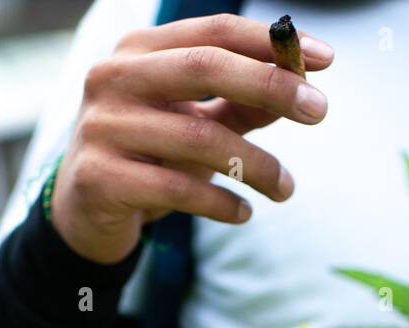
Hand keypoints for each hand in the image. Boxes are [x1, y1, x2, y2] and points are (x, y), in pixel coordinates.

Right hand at [51, 14, 332, 264]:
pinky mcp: (99, 177)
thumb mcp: (195, 122)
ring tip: (286, 188)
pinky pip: (176, 188)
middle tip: (320, 110)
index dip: (270, 43)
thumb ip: (242, 102)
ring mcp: (102, 126)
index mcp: (139, 51)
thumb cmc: (148, 156)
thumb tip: (302, 85)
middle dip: (270, 86)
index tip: (325, 59)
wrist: (84, 213)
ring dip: (255, 165)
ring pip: (197, 137)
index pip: (214, 32)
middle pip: (204, 67)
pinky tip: (244, 213)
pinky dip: (220, 202)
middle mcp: (114, 78)